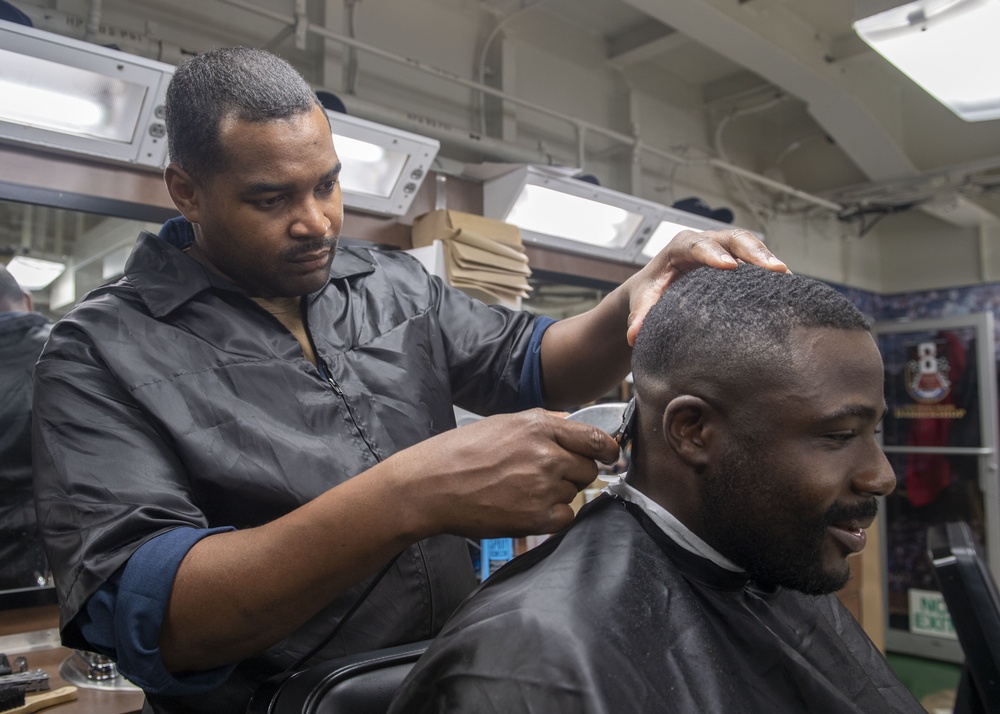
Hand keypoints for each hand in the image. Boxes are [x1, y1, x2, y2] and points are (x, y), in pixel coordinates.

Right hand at [398, 409, 619, 538]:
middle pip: (588, 469)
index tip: (610, 456)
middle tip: (544, 477)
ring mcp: (543, 486)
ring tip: (522, 491)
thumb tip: (570, 422)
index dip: (607, 450)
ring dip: (558, 495)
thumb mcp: (502, 422)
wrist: (431, 485)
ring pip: (574, 493)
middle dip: (574, 473)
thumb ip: (542, 424)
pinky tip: (527, 508)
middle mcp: (547, 454)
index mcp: (539, 427)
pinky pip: (566, 517)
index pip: (595, 438)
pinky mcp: (537, 516)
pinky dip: (553, 517)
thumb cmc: (460, 453)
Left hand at [625, 228, 787, 345]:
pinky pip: (757, 260)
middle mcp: (705, 243)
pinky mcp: (737, 260)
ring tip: (787, 277)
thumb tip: (632, 335)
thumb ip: (639, 317)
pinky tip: (788, 289)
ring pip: (750, 246)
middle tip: (773, 269)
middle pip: (732, 238)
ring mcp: (724, 248)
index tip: (729, 266)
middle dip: (753, 252)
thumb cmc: (650, 292)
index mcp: (680, 247)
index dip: (713, 254)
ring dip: (768, 259)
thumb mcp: (642, 303)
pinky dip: (771, 271)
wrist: (657, 288)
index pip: (697, 245)